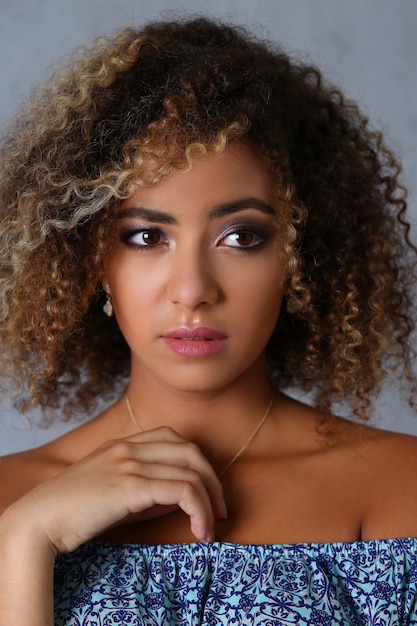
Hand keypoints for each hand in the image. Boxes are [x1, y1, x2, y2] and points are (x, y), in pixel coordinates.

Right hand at [5, 427, 225, 552]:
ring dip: (210, 502)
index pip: (175, 440)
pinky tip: (199, 530)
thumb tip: (184, 500)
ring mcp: (130, 464)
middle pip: (191, 450)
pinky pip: (182, 490)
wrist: (39, 520)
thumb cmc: (74, 511)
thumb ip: (148, 491)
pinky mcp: (131, 486)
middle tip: (220, 511)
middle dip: (213, 481)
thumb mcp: (114, 494)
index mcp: (124, 444)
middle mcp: (130, 447)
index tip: (207, 494)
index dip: (199, 464)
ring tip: (210, 528)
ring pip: (191, 471)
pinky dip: (199, 510)